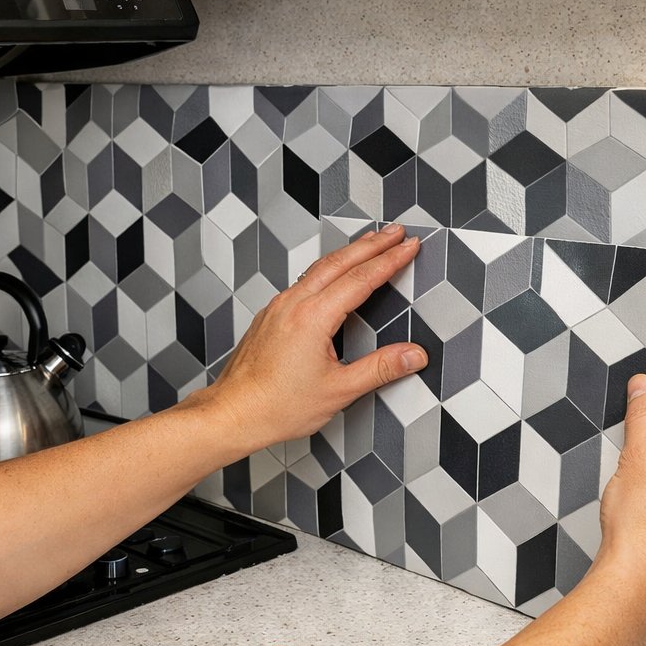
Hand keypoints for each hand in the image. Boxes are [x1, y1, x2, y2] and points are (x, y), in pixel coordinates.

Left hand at [196, 226, 425, 457]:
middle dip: (372, 244)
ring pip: (319, 268)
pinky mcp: (271, 316)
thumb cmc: (276, 406)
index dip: (390, 260)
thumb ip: (380, 369)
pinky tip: (333, 273)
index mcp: (312, 318)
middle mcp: (292, 305)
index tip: (410, 247)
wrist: (233, 413)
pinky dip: (327, 268)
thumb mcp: (339, 390)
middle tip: (397, 232)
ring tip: (370, 243)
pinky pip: (304, 281)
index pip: (361, 279)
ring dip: (349, 252)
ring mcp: (279, 308)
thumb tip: (413, 356)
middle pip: (340, 261)